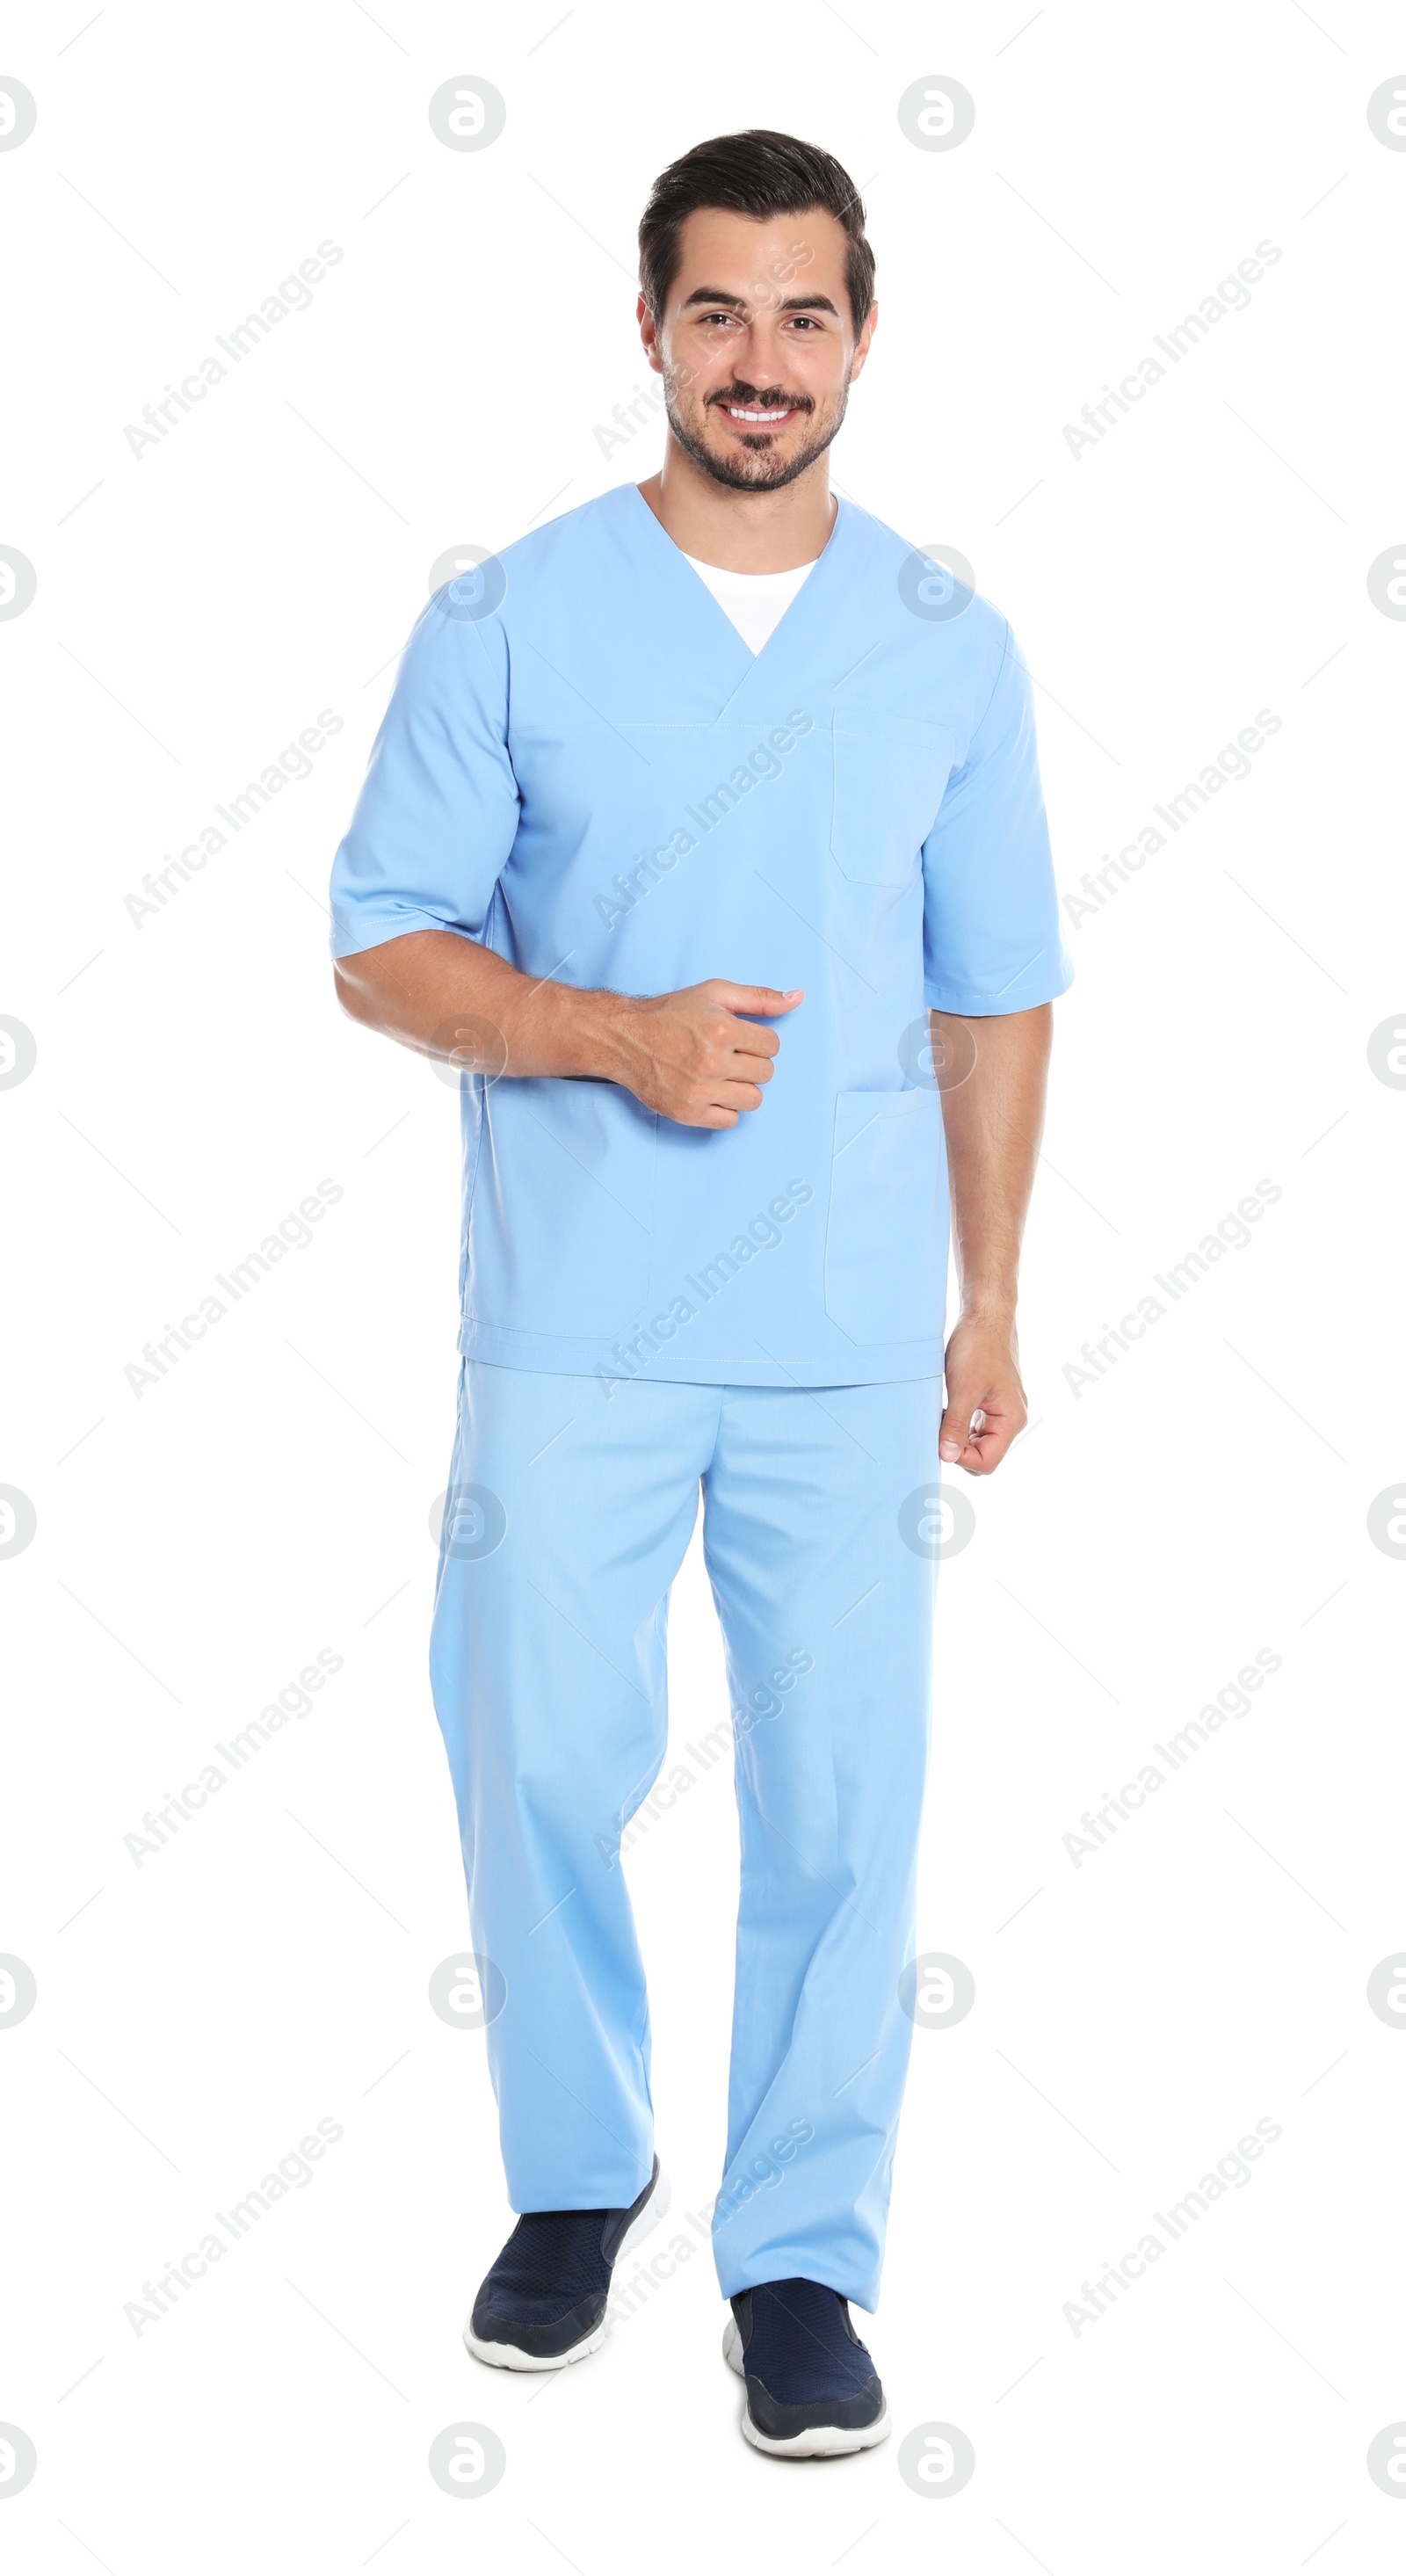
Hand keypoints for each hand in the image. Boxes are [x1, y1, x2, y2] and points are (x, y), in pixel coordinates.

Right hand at [598, 980, 802, 1128]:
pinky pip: (731, 1120)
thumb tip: (797, 998)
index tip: (738, 1039)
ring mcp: (700, 1090)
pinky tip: (710, 1092)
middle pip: (766, 1073)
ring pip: (753, 1099)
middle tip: (727, 1056)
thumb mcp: (714, 993)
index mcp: (722, 1029)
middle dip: (751, 1063)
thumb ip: (758, 998)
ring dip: (743, 1088)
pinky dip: (725, 1109)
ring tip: (722, 1076)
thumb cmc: (669, 1013)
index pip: (773, 1046)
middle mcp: (712, 1061)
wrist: (625, 1038)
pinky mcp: (688, 1112)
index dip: (758, 1041)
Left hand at [939, 1310, 1026, 1473]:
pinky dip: (959, 1424)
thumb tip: (947, 1456)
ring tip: (940, 1418)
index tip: (939, 1442)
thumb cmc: (978, 1347)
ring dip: (957, 1436)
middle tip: (937, 1430)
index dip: (960, 1458)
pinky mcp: (992, 1401)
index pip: (987, 1462)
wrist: (985, 1316)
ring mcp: (1002, 1410)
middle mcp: (1011, 1419)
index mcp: (1011, 1420)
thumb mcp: (963, 1389)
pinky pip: (975, 1426)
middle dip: (959, 1449)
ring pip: (978, 1441)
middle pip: (983, 1455)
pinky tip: (945, 1411)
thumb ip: (955, 1425)